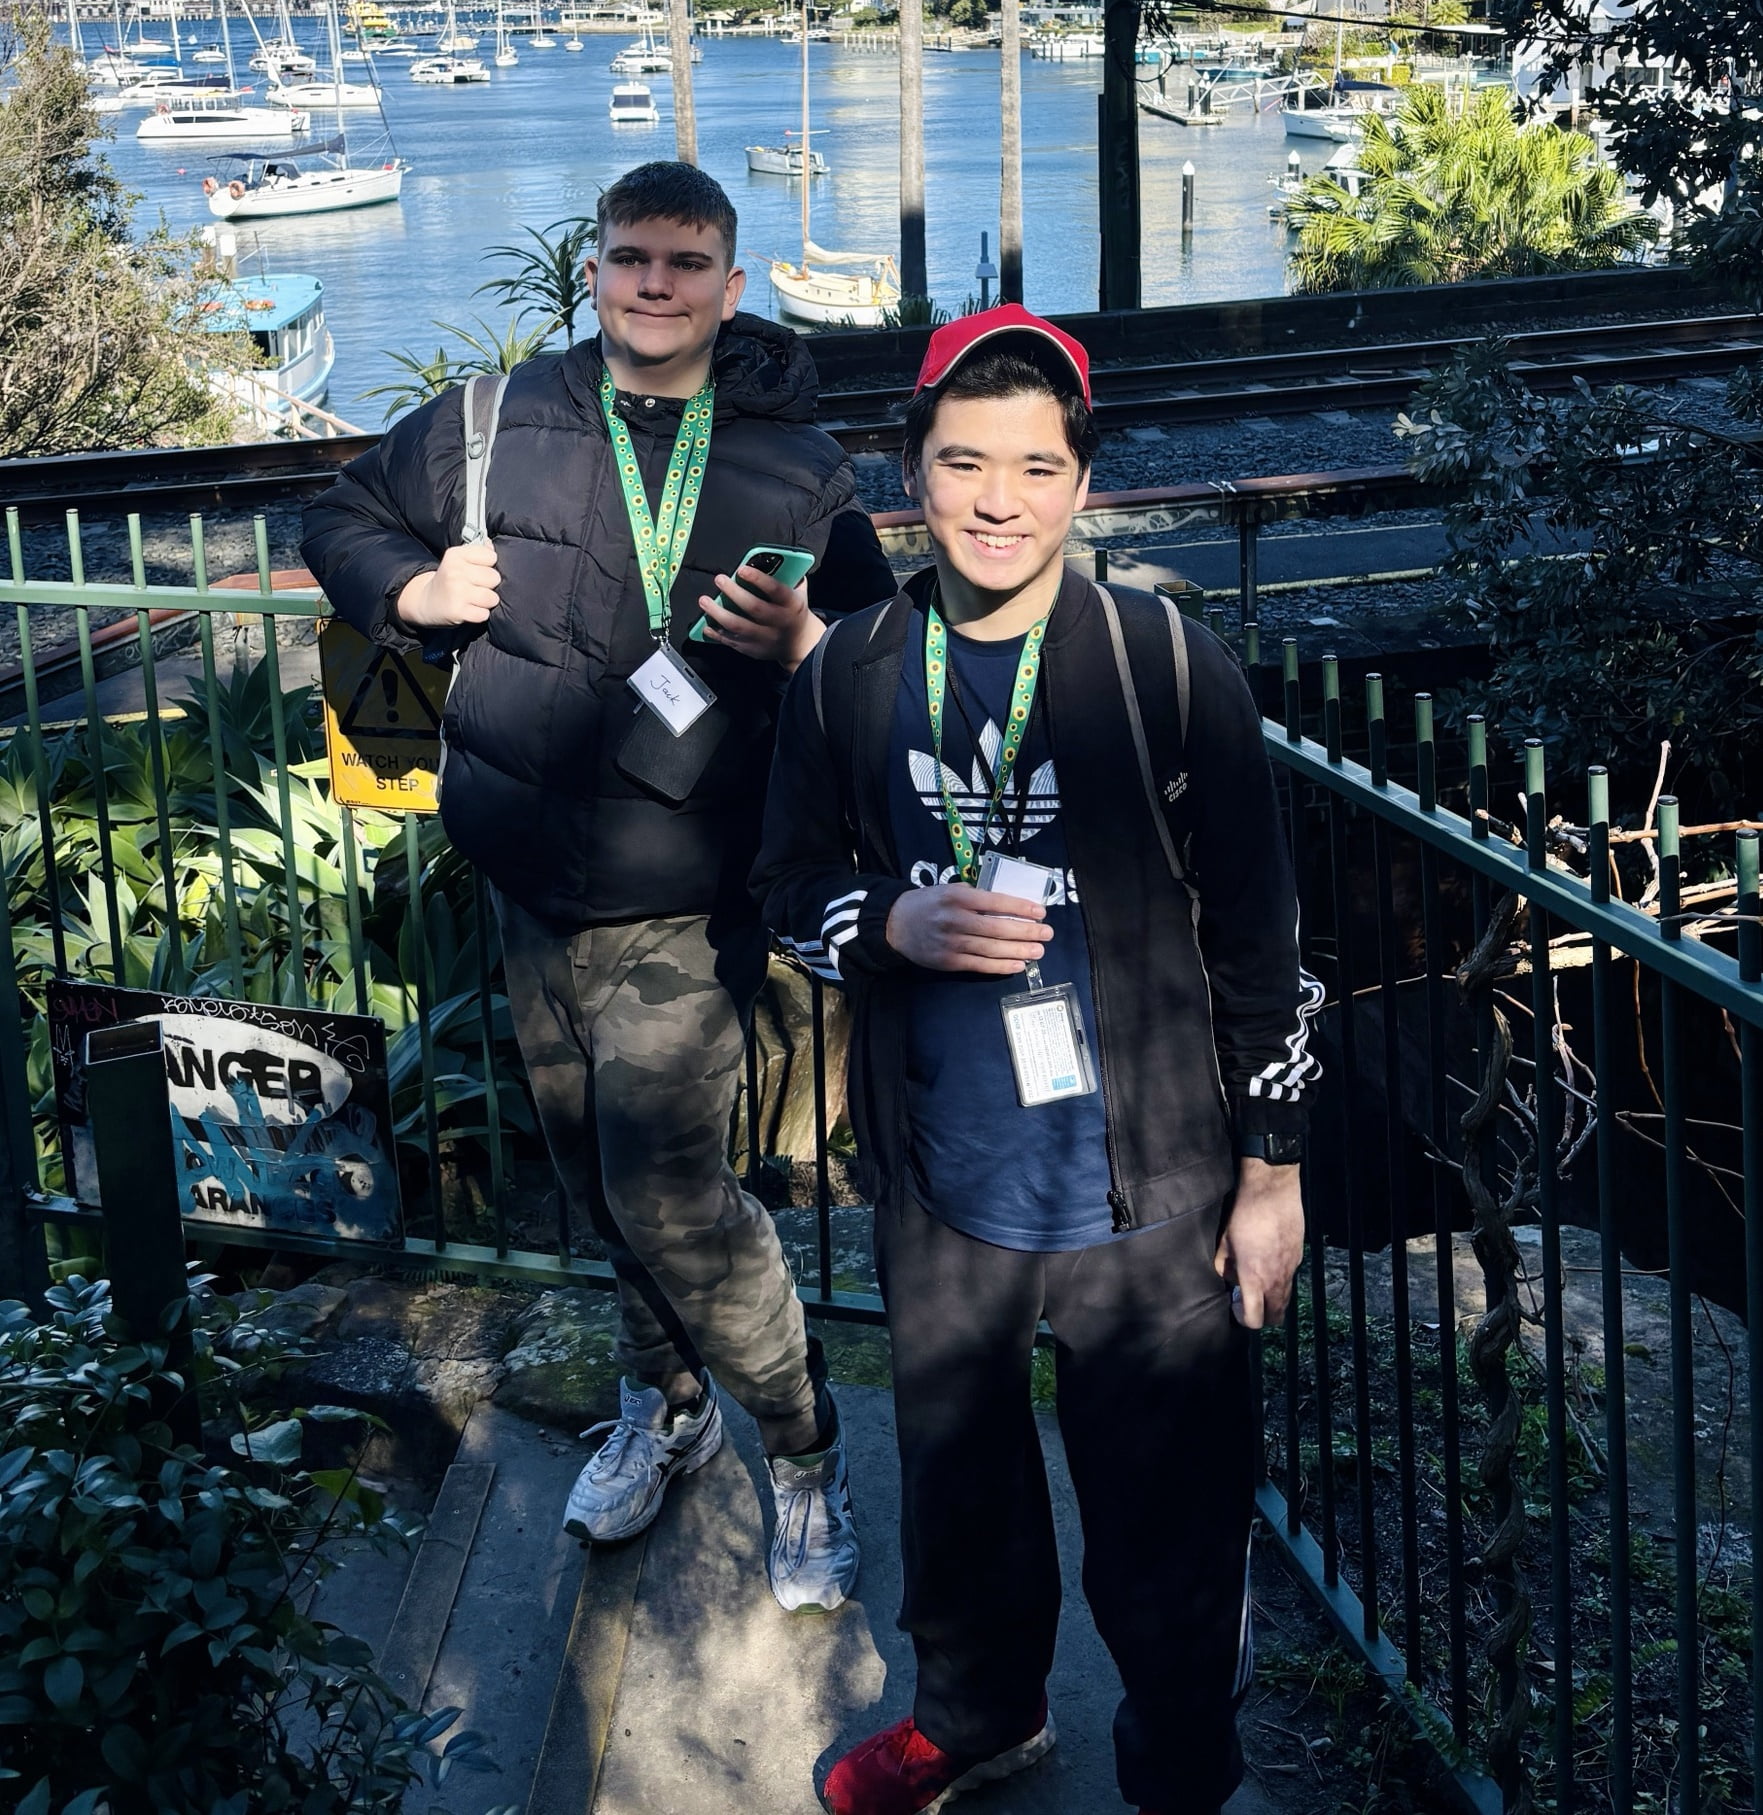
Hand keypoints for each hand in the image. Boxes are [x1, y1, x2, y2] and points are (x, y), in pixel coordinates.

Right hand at [395, 541, 500, 629]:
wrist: (427, 601)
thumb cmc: (449, 578)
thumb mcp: (458, 559)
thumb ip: (478, 551)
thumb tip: (490, 544)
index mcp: (455, 555)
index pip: (491, 557)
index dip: (489, 565)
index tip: (478, 570)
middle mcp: (455, 571)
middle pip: (494, 578)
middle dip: (490, 585)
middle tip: (476, 587)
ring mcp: (456, 592)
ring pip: (492, 598)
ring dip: (487, 601)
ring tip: (475, 599)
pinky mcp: (457, 611)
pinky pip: (484, 614)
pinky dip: (480, 614)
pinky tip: (470, 609)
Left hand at [697, 563, 822, 670]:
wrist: (799, 644)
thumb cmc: (794, 611)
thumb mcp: (799, 593)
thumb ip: (789, 576)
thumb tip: (770, 558)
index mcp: (791, 604)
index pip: (775, 590)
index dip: (758, 579)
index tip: (742, 569)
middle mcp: (778, 622)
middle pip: (754, 607)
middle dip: (734, 592)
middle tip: (719, 579)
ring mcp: (764, 638)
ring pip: (738, 626)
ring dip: (718, 614)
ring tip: (704, 601)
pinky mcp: (752, 649)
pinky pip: (731, 642)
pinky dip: (717, 634)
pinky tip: (705, 625)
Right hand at [885, 883, 1052, 975]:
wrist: (895, 924)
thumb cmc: (927, 904)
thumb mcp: (949, 889)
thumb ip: (975, 896)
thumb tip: (1006, 905)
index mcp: (958, 897)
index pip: (996, 902)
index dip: (1021, 908)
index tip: (1040, 911)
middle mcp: (956, 920)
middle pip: (998, 928)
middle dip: (1026, 931)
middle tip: (1047, 933)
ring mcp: (952, 943)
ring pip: (992, 949)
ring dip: (1019, 950)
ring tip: (1039, 950)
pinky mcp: (949, 961)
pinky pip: (980, 965)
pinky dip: (1001, 966)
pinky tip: (1018, 964)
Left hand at [1214, 1157, 1304, 1328]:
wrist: (1273, 1192)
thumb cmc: (1245, 1216)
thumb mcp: (1225, 1243)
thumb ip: (1224, 1266)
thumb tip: (1230, 1278)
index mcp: (1254, 1279)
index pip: (1254, 1319)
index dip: (1244, 1319)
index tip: (1236, 1307)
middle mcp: (1275, 1280)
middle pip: (1276, 1317)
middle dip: (1262, 1316)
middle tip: (1249, 1300)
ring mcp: (1290, 1270)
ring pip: (1285, 1300)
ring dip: (1273, 1300)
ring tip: (1259, 1284)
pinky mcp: (1298, 1258)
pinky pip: (1290, 1280)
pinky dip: (1280, 1282)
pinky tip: (1269, 1265)